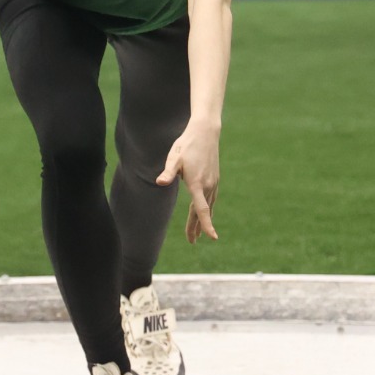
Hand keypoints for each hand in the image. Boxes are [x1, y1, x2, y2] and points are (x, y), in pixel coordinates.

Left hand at [156, 120, 220, 243]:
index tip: (212, 238)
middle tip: (191, 242)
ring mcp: (213, 182)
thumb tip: (159, 182)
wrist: (205, 132)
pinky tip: (206, 213)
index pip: (201, 209)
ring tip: (198, 234)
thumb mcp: (174, 157)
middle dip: (197, 227)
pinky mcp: (215, 179)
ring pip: (208, 206)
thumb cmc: (186, 144)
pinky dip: (208, 209)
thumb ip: (168, 172)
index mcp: (197, 183)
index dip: (206, 225)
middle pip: (202, 211)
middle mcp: (208, 185)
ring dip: (203, 220)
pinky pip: (212, 199)